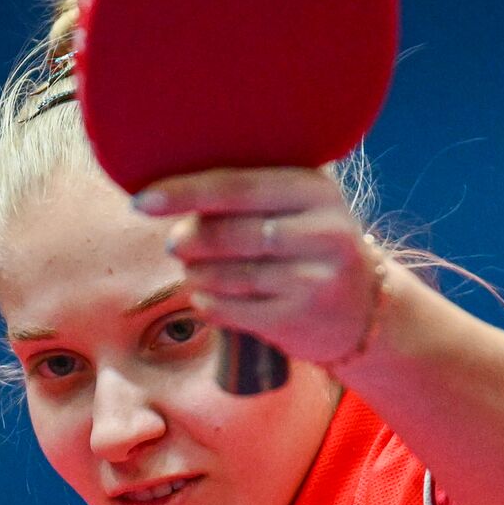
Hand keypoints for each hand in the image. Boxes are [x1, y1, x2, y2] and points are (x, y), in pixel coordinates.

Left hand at [135, 167, 384, 365]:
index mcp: (316, 189)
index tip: (141, 202)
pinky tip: (204, 296)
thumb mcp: (294, 205)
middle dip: (188, 240)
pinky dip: (206, 302)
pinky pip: (231, 310)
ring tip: (192, 270)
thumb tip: (163, 192)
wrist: (363, 309)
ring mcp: (315, 279)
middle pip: (229, 232)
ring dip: (195, 274)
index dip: (184, 193)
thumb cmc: (306, 245)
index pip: (237, 186)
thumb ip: (244, 189)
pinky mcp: (300, 318)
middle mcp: (323, 231)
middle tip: (173, 245)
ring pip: (227, 275)